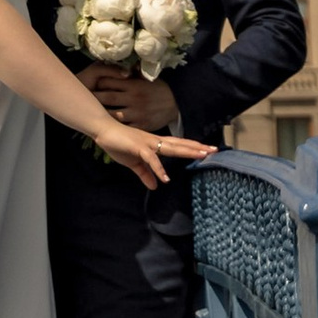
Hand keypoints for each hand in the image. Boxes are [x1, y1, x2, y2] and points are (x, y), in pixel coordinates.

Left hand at [85, 70, 180, 131]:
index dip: (97, 82)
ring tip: (90, 112)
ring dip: (100, 113)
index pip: (109, 81)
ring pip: (112, 114)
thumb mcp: (146, 78)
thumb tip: (117, 65)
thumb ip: (131, 73)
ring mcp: (136, 113)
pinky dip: (114, 126)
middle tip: (82, 97)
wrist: (177, 104)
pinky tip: (105, 125)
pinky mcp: (140, 125)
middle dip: (93, 97)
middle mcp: (133, 98)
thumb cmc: (159, 89)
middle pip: (107, 97)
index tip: (88, 83)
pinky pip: (123, 127)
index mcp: (133, 84)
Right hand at [89, 118, 215, 190]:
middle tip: (214, 150)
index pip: (178, 145)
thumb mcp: (134, 163)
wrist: (103, 131)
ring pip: (171, 147)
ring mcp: (148, 143)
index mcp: (155, 144)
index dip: (192, 147)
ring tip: (202, 155)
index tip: (206, 150)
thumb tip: (156, 186)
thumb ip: (145, 173)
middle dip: (197, 147)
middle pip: (180, 144)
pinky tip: (166, 178)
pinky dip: (159, 168)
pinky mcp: (138, 147)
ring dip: (187, 151)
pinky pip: (151, 158)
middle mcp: (155, 142)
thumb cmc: (118, 143)